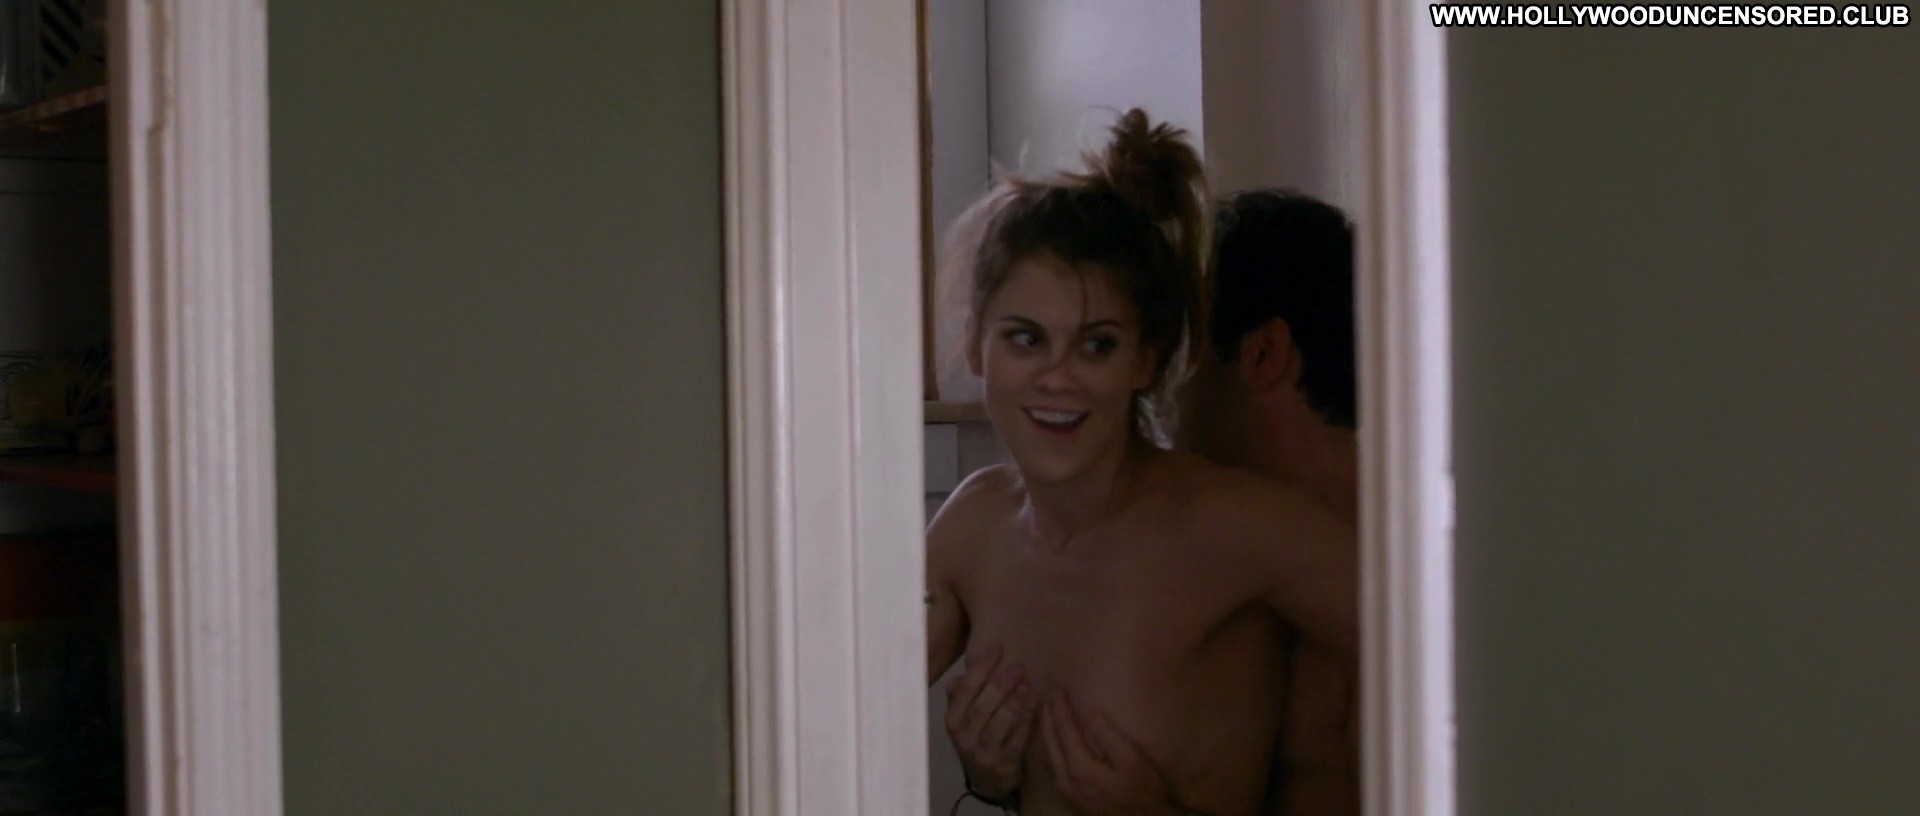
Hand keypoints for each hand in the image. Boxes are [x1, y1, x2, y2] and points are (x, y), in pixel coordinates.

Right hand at [944, 643, 1035, 798]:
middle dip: (999, 686)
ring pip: (997, 726)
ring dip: (1013, 704)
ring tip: (1027, 686)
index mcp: (953, 720)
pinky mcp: (1003, 765)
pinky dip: (1024, 725)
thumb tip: (959, 676)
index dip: (981, 667)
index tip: (998, 647)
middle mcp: (964, 737)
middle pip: (980, 708)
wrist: (989, 780)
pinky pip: (1015, 742)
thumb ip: (963, 695)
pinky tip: (1034, 710)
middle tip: (1018, 667)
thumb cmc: (979, 737)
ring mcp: (983, 753)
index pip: (964, 690)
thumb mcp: (966, 718)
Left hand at [1039, 689, 1182, 815]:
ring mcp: (1067, 790)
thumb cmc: (1144, 792)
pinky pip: (1052, 764)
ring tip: (1046, 712)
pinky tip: (1052, 739)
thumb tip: (1090, 711)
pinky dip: (1049, 746)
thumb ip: (1109, 736)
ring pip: (1049, 754)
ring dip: (1046, 731)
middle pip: (1051, 741)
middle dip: (1048, 717)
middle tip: (1048, 695)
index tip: (1057, 690)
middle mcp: (1067, 779)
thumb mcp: (1132, 761)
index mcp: (1080, 768)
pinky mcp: (1070, 796)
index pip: (1065, 731)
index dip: (1060, 710)